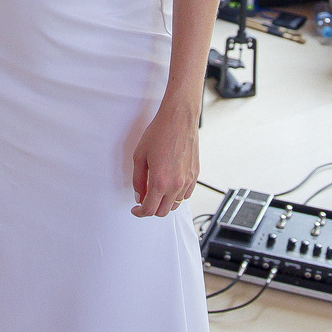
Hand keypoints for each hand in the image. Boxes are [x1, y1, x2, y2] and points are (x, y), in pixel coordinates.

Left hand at [130, 97, 199, 218]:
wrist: (179, 119)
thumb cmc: (159, 133)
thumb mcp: (139, 156)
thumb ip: (138, 180)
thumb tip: (139, 195)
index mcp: (160, 182)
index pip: (149, 209)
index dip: (139, 213)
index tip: (136, 209)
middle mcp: (176, 185)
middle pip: (163, 212)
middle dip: (151, 209)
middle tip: (144, 200)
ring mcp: (188, 181)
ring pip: (175, 204)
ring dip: (165, 202)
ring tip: (157, 190)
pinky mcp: (195, 175)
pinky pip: (186, 195)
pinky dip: (177, 195)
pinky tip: (170, 185)